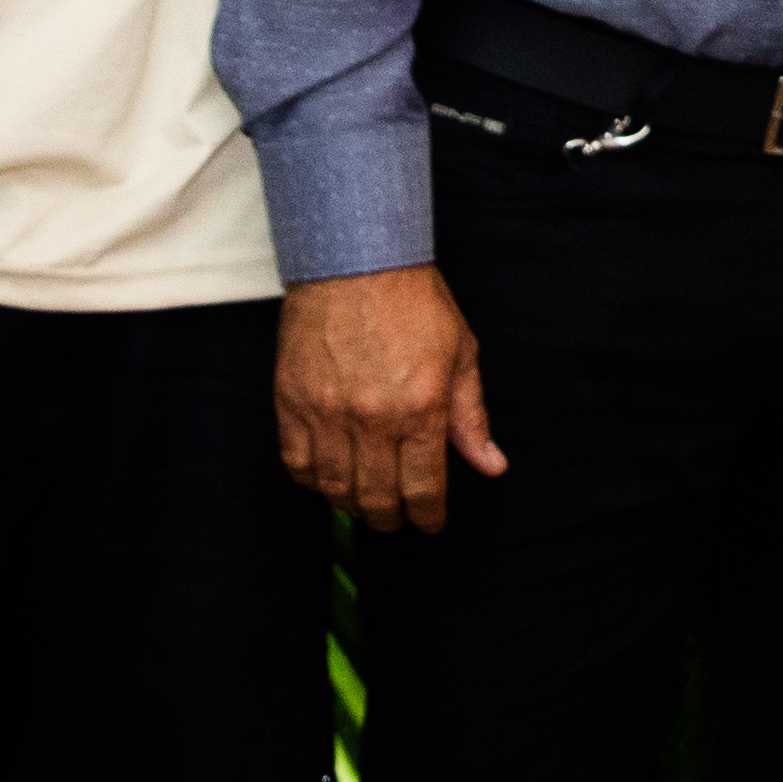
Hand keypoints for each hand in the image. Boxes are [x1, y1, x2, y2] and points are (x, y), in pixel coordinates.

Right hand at [278, 264, 502, 530]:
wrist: (356, 259)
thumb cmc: (414, 302)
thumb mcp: (461, 355)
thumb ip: (471, 418)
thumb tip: (491, 465)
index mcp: (422, 409)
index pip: (424, 488)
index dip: (428, 516)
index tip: (430, 522)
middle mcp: (374, 418)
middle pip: (377, 498)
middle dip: (390, 519)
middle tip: (395, 520)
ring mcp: (328, 412)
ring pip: (334, 486)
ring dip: (350, 504)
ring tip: (363, 500)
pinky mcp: (292, 401)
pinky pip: (296, 462)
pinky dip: (311, 480)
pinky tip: (326, 477)